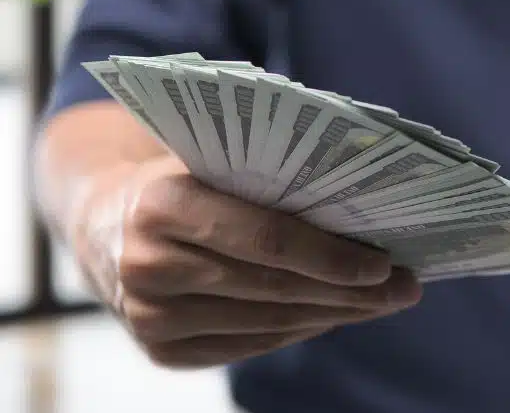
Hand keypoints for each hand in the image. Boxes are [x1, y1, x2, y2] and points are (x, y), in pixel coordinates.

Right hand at [68, 155, 421, 367]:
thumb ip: (275, 173)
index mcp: (162, 203)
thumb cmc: (186, 178)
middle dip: (350, 292)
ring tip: (381, 302)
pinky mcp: (159, 350)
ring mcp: (150, 315)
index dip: (332, 256)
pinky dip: (299, 330)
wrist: (104, 221)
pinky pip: (249, 345)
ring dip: (333, 314)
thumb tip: (373, 194)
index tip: (385, 263)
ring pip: (267, 323)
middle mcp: (148, 264)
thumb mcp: (216, 159)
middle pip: (274, 287)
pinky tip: (334, 314)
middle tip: (405, 289)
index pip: (267, 239)